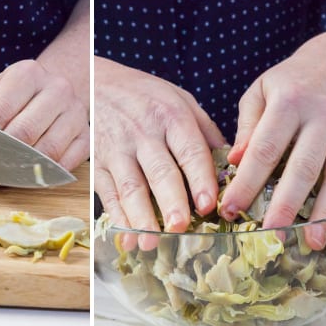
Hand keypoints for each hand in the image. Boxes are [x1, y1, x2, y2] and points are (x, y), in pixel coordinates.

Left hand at [0, 59, 88, 171]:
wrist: (59, 91)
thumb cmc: (20, 96)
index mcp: (28, 74)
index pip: (1, 110)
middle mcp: (57, 90)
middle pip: (24, 133)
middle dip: (2, 155)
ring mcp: (76, 114)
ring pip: (48, 151)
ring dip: (24, 168)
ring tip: (6, 174)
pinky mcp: (87, 137)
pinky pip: (66, 163)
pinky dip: (47, 174)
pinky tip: (32, 174)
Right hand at [94, 57, 225, 249]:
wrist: (94, 83)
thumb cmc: (147, 98)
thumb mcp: (180, 101)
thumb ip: (206, 134)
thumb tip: (232, 169)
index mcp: (171, 116)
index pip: (189, 150)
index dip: (199, 179)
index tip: (208, 205)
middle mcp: (143, 134)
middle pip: (159, 172)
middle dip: (171, 202)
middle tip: (180, 227)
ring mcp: (118, 150)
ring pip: (131, 187)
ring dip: (142, 217)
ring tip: (152, 242)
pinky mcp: (99, 165)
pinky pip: (109, 195)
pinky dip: (118, 220)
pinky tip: (127, 239)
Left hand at [219, 1, 325, 249]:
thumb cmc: (293, 80)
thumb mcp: (261, 90)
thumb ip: (247, 126)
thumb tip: (236, 161)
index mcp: (290, 102)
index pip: (265, 149)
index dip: (248, 183)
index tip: (231, 209)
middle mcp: (323, 116)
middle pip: (304, 168)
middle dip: (288, 206)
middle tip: (273, 234)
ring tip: (313, 242)